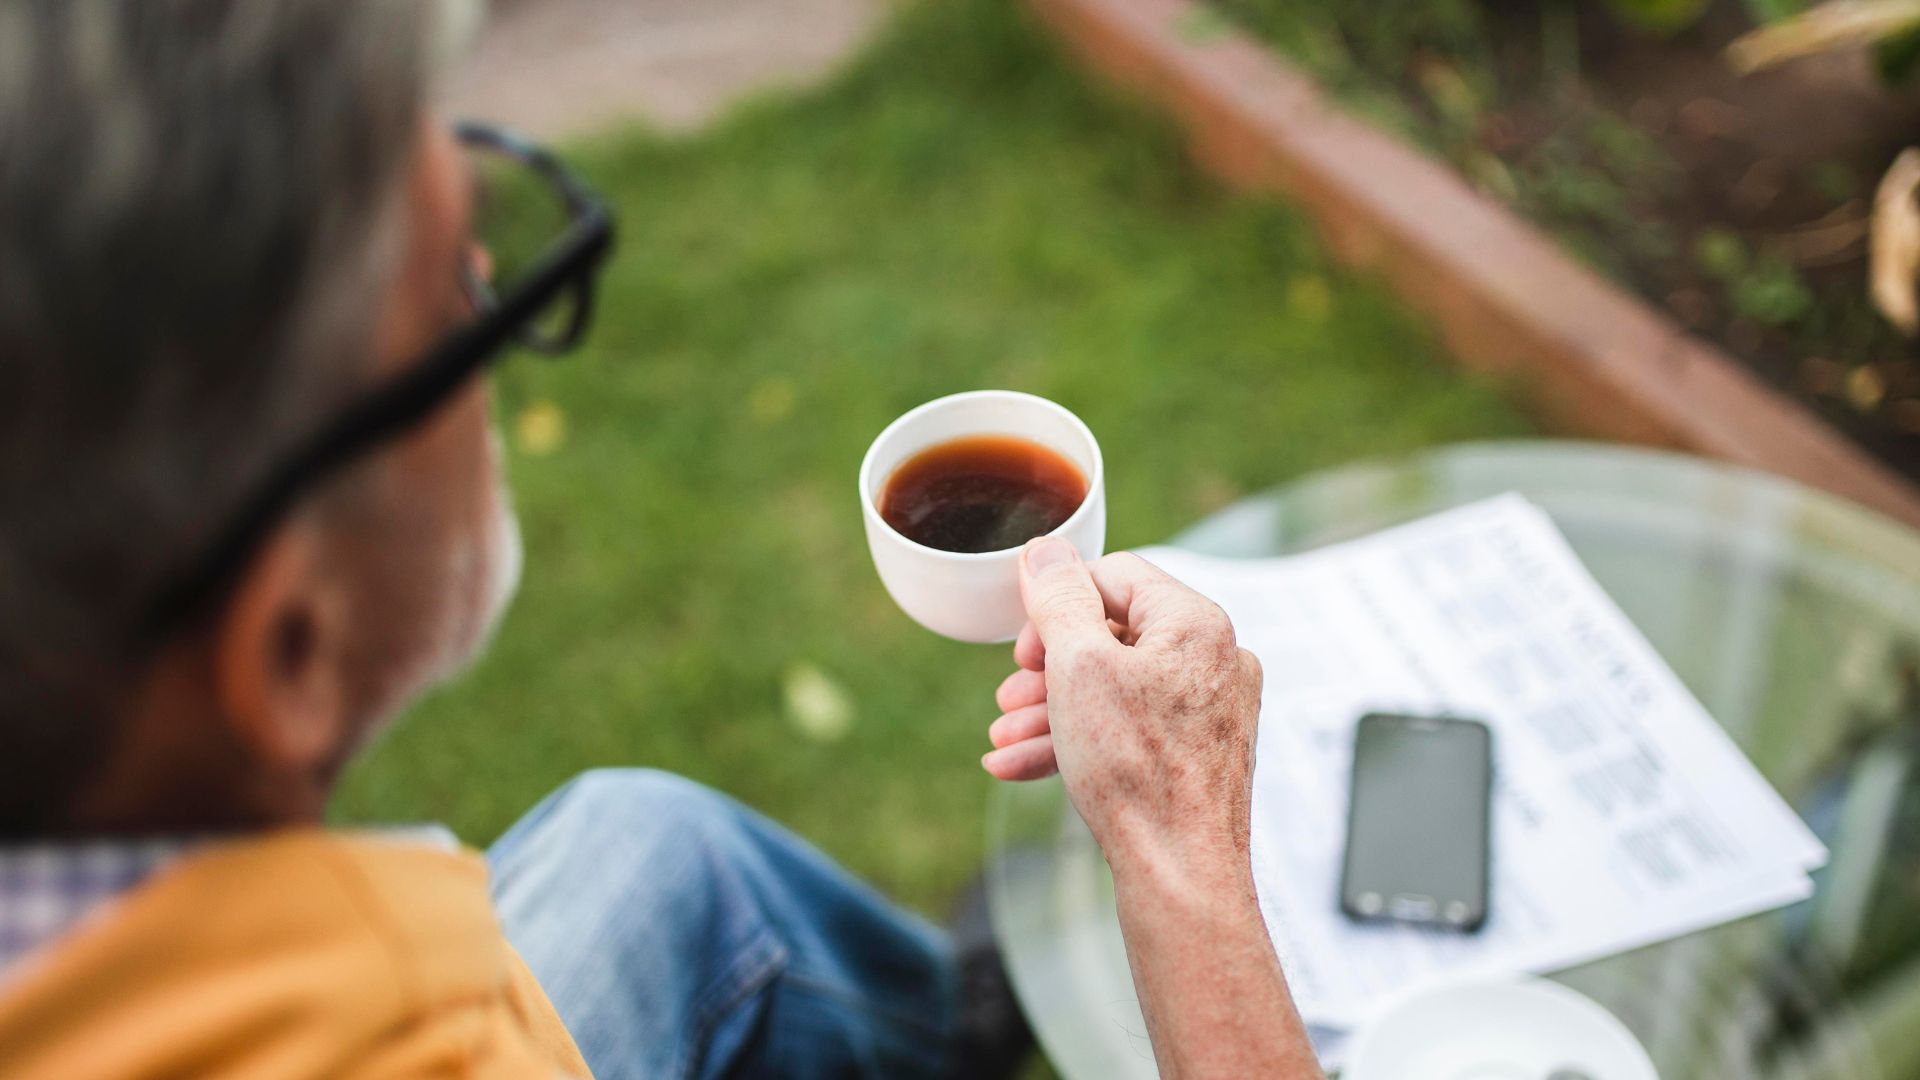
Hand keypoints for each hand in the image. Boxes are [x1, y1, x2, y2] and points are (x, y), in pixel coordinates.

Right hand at [981, 537, 1262, 878]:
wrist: (1181, 875)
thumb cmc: (1136, 771)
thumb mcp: (1078, 667)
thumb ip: (1058, 598)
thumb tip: (1045, 550)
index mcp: (1195, 622)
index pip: (1114, 575)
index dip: (1057, 604)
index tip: (1023, 649)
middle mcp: (1215, 658)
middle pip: (1113, 633)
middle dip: (1048, 667)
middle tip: (1010, 694)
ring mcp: (1212, 709)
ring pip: (1116, 687)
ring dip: (1052, 708)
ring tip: (1004, 736)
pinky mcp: (1200, 753)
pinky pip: (1132, 728)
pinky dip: (1080, 739)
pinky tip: (1023, 763)